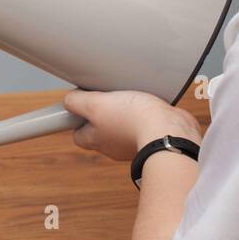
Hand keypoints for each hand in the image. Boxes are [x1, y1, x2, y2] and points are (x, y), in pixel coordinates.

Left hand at [62, 89, 203, 162]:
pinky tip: (148, 101)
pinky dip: (144, 112)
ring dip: (124, 111)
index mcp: (97, 139)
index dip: (76, 119)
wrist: (170, 129)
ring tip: (129, 94)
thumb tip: (68, 101)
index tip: (82, 104)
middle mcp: (113, 144)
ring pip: (121, 125)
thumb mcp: (96, 105)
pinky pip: (143, 122)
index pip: (78, 134)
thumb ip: (77, 103)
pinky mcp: (153, 134)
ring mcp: (133, 141)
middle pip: (99, 129)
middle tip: (106, 95)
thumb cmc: (133, 119)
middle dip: (101, 113)